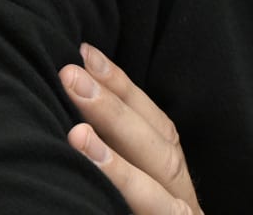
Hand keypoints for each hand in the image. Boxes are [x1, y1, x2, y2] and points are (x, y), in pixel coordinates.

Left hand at [61, 43, 203, 214]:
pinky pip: (155, 206)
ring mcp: (182, 213)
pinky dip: (122, 181)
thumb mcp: (125, 192)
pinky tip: (86, 162)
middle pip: (159, 140)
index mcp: (171, 178)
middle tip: (71, 72)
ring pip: (160, 168)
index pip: (155, 124)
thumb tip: (73, 119)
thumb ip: (115, 154)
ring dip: (117, 137)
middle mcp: (182, 192)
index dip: (124, 87)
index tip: (86, 54)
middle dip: (115, 102)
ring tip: (75, 115)